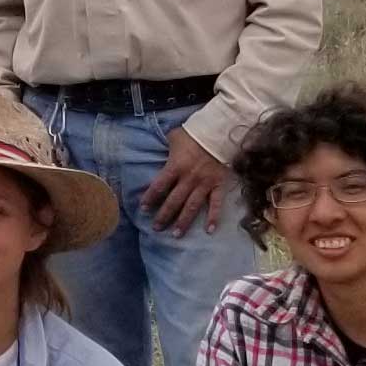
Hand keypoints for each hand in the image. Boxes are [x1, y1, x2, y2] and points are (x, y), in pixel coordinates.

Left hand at [148, 121, 230, 236]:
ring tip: (175, 234)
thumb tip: (161, 147)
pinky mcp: (218, 186)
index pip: (158, 186)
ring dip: (183, 222)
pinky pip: (216, 204)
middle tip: (156, 227)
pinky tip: (209, 230)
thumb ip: (168, 146)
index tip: (143, 209)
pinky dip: (213, 218)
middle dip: (163, 216)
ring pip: (191, 207)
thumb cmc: (196, 132)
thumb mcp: (176, 136)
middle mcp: (188, 179)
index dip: (150, 198)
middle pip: (173, 201)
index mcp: (175, 167)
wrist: (221, 131)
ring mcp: (204, 184)